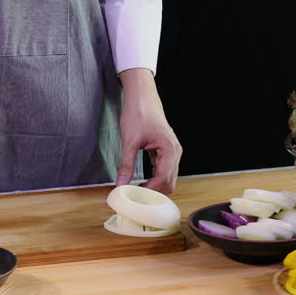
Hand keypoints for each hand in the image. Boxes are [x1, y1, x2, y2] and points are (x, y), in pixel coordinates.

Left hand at [116, 69, 181, 193]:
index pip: (163, 179)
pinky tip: (139, 182)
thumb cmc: (138, 113)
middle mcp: (175, 152)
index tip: (133, 196)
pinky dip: (153, 179)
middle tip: (133, 197)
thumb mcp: (129, 140)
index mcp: (170, 149)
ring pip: (167, 179)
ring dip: (153, 187)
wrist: (142, 97)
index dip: (148, 191)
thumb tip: (120, 184)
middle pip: (169, 183)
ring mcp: (172, 152)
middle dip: (153, 192)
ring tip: (135, 191)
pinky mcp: (166, 152)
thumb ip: (126, 164)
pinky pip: (163, 171)